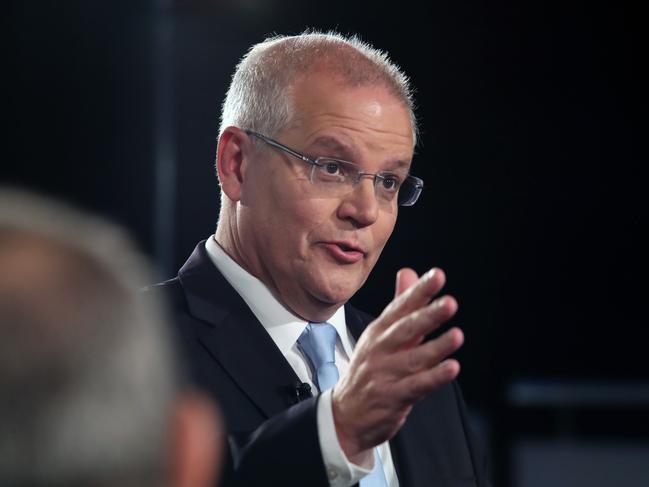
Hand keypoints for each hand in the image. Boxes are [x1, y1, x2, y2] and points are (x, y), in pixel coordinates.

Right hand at [331, 267, 462, 457]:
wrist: (346, 414)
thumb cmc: (370, 370)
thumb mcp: (380, 334)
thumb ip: (400, 305)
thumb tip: (409, 272)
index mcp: (379, 331)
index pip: (400, 307)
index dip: (418, 291)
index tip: (438, 276)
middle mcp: (379, 349)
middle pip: (405, 329)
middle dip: (428, 315)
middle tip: (450, 303)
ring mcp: (384, 374)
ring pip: (413, 359)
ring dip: (436, 347)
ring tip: (457, 336)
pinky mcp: (391, 398)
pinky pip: (416, 386)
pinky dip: (434, 377)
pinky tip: (451, 368)